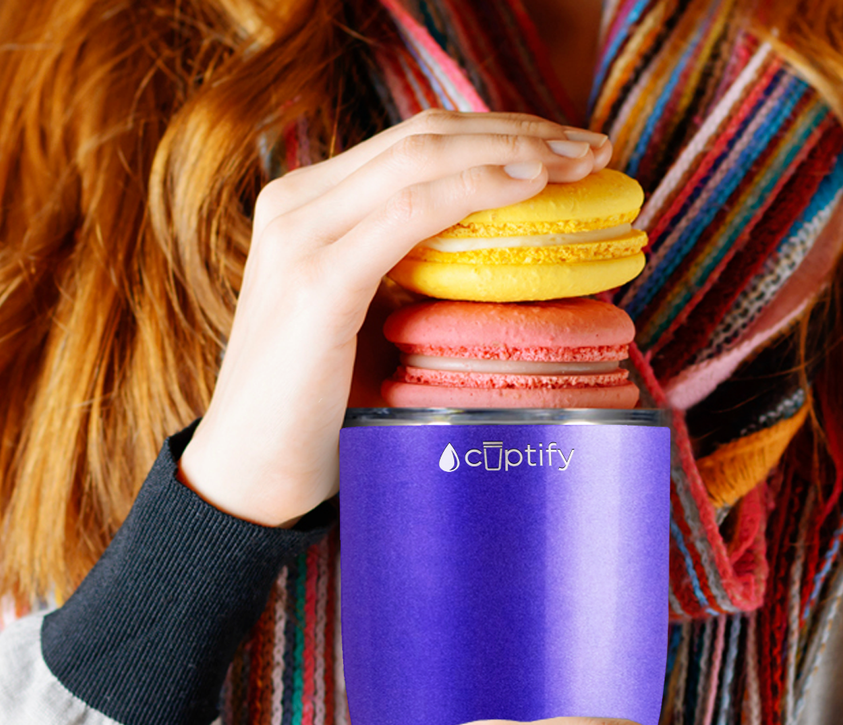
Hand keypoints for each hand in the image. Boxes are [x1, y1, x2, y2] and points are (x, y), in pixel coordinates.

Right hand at [177, 110, 611, 526]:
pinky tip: (529, 186)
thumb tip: (500, 267)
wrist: (250, 477)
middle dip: (519, 130)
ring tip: (581, 161)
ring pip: (423, 157)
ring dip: (513, 150)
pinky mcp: (317, 281)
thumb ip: (412, 282)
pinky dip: (474, 190)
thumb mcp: (370, 326)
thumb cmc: (317, 414)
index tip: (566, 149)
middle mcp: (298, 204)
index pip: (415, 144)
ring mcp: (301, 236)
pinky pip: (410, 214)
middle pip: (426, 136)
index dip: (496, 134)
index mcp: (310, 208)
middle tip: (592, 147)